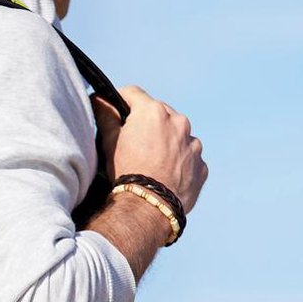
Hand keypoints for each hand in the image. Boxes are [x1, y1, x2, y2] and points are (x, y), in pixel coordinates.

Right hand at [93, 85, 206, 213]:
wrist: (148, 208)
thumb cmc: (126, 172)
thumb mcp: (109, 141)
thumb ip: (106, 115)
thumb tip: (101, 99)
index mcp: (153, 112)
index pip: (133, 94)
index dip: (120, 100)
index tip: (115, 110)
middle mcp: (179, 122)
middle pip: (159, 114)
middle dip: (147, 124)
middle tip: (134, 142)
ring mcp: (193, 145)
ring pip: (177, 136)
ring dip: (167, 143)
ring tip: (152, 162)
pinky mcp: (201, 166)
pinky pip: (189, 158)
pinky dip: (180, 163)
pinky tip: (166, 176)